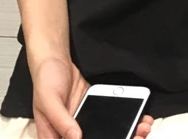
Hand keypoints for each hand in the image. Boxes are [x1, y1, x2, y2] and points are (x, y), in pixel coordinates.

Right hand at [31, 56, 153, 138]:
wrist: (54, 58)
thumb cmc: (44, 80)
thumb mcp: (48, 100)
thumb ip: (61, 120)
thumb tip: (76, 138)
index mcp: (56, 136)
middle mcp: (70, 132)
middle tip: (138, 136)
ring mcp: (84, 121)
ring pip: (106, 132)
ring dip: (126, 131)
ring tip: (142, 127)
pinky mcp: (94, 108)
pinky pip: (111, 116)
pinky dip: (124, 117)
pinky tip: (138, 115)